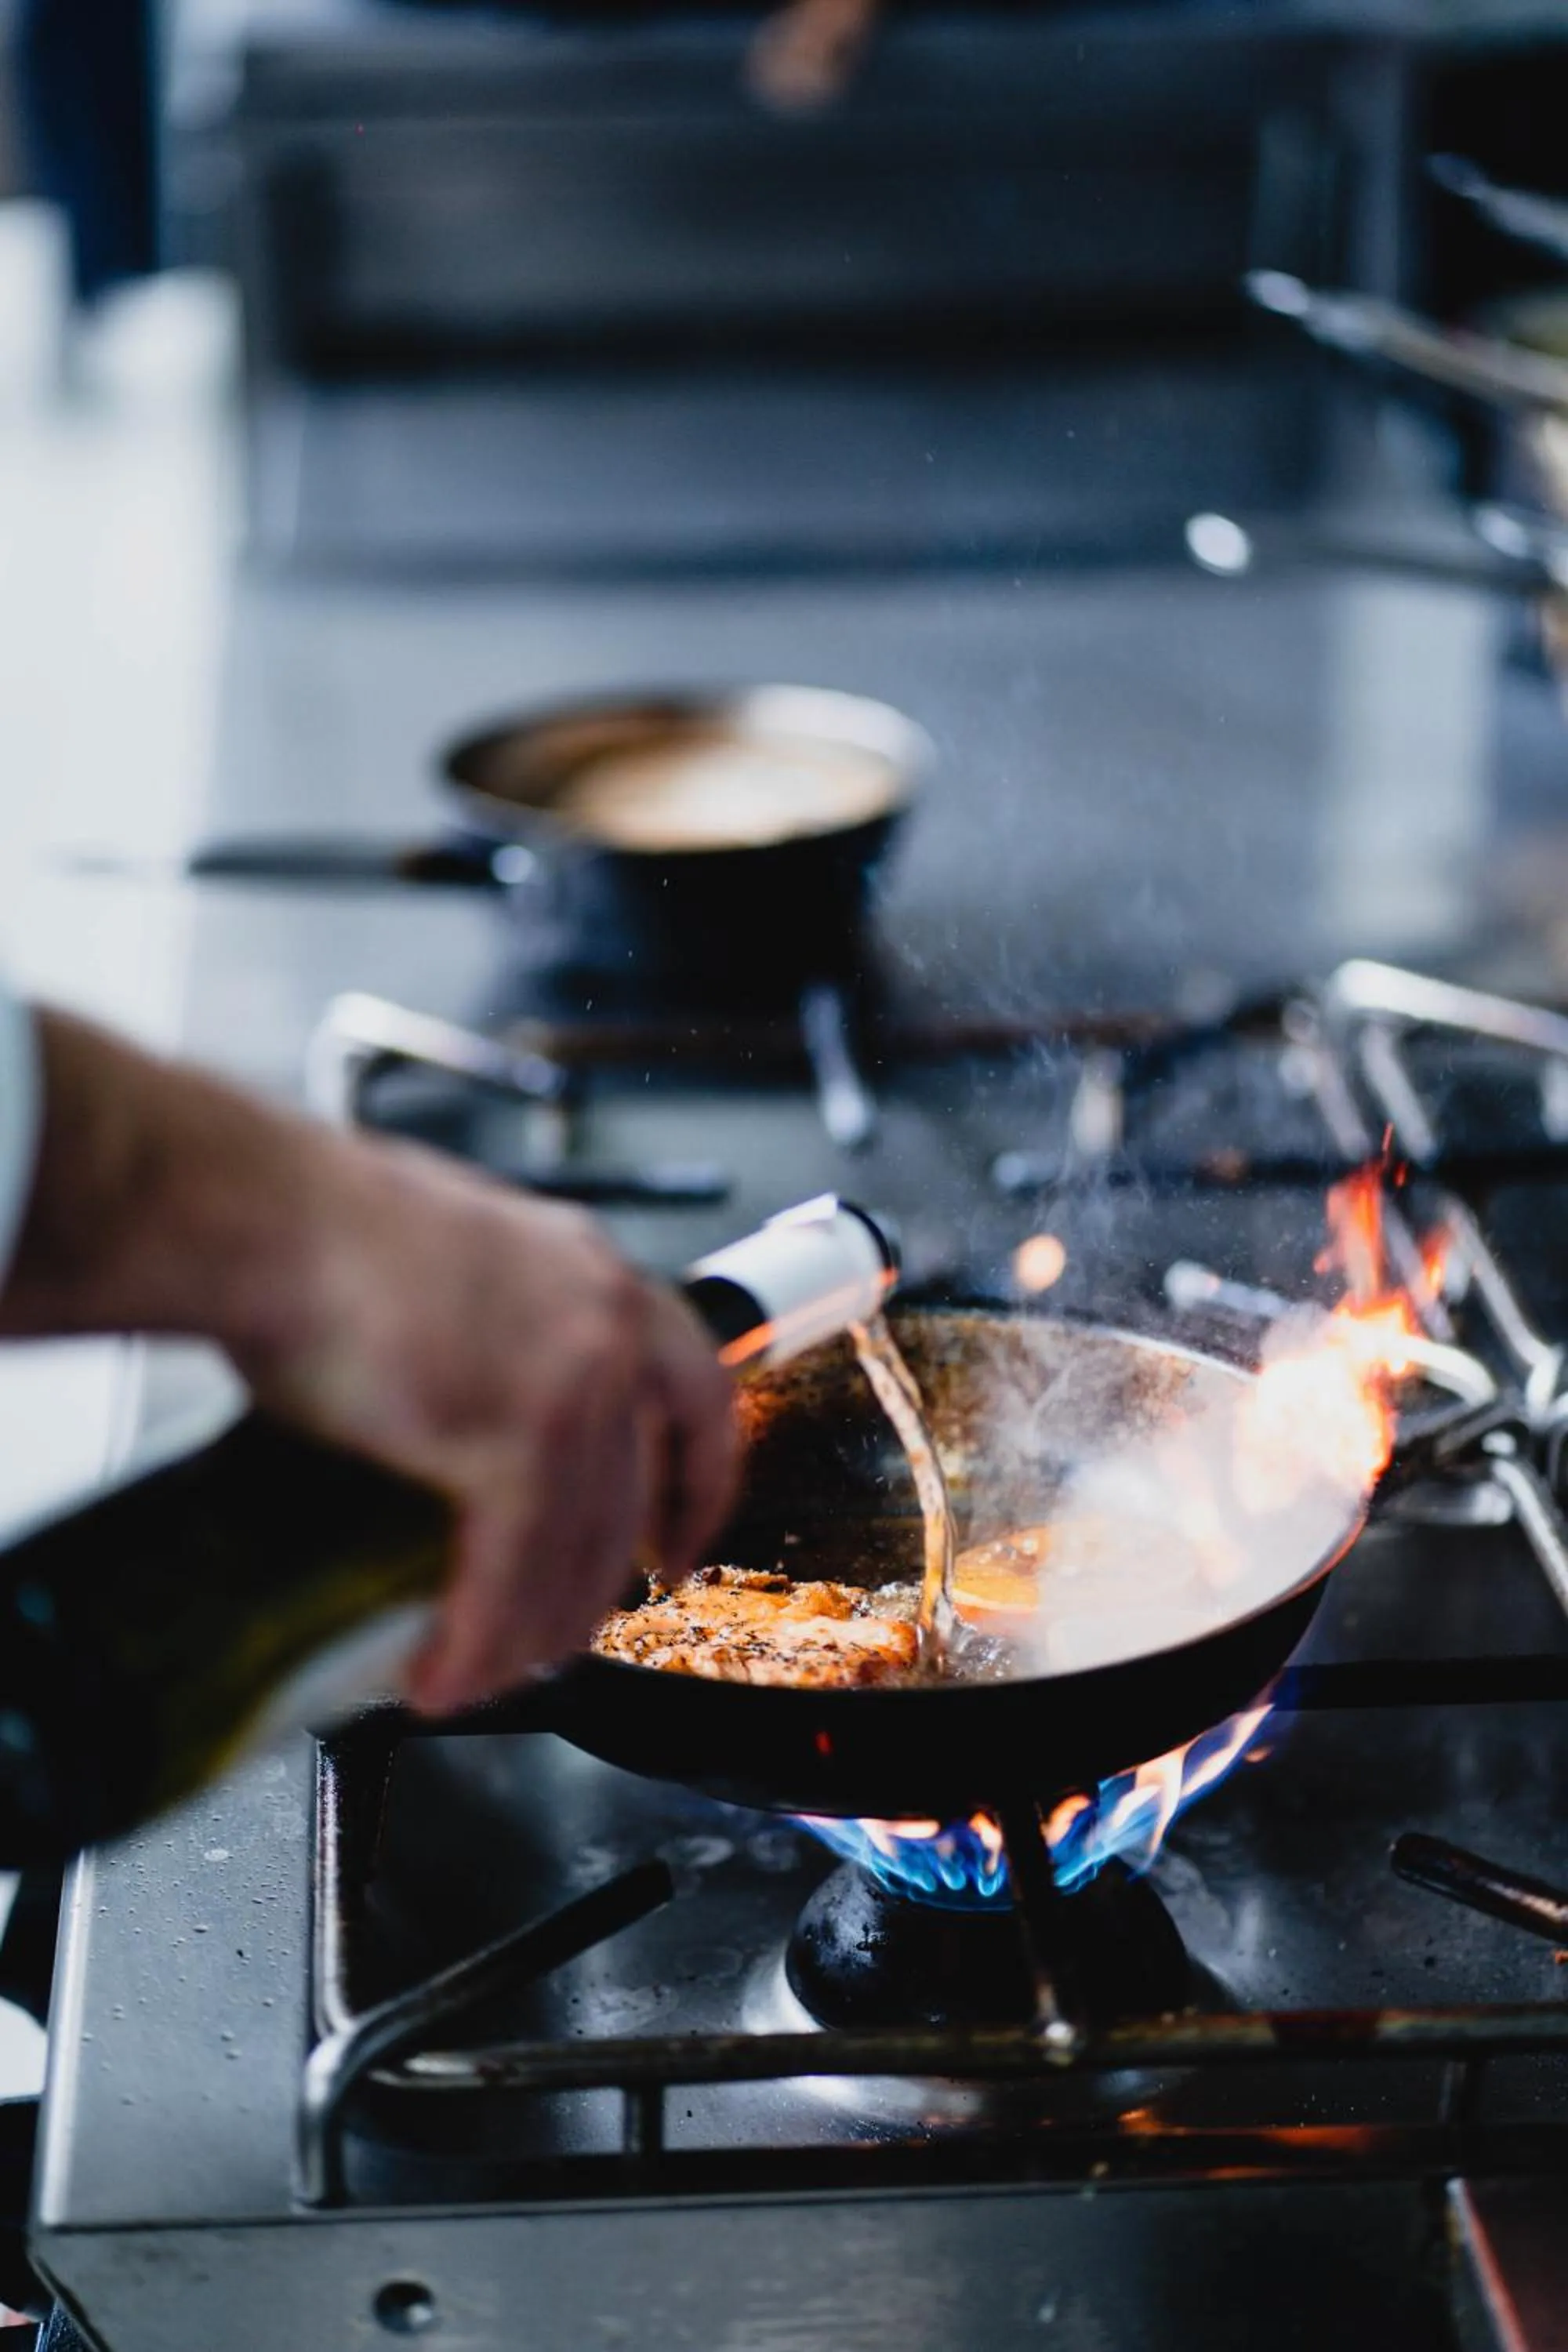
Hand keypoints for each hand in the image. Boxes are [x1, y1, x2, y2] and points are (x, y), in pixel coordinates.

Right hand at [236, 1137, 740, 1713]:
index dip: (699, 1483)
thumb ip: (488, 1332)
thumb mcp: (450, 1264)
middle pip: (634, 1493)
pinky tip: (443, 1676)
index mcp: (591, 1273)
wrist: (266, 1217)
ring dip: (528, 1635)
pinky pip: (515, 1569)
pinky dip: (479, 1638)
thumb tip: (457, 1411)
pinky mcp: (517, 1437)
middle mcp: (603, 1322)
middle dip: (597, 1588)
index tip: (681, 1539)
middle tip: (555, 1640)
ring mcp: (573, 1381)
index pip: (697, 1390)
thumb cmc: (317, 1229)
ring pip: (581, 1549)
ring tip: (479, 1679)